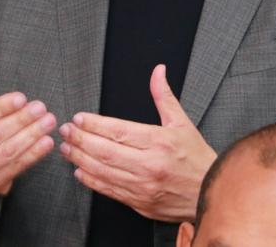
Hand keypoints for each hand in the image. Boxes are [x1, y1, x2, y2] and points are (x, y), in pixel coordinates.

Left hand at [59, 64, 216, 222]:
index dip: (94, 124)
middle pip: (105, 151)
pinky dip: (91, 181)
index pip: (118, 131)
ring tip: (66, 149)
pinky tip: (80, 171)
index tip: (78, 118)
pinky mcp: (139, 203)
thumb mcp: (183, 123)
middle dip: (80, 140)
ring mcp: (143, 186)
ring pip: (103, 171)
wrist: (210, 192)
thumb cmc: (196, 157)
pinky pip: (109, 191)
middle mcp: (149, 164)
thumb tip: (158, 71)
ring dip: (80, 159)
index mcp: (159, 141)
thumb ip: (164, 96)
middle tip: (65, 131)